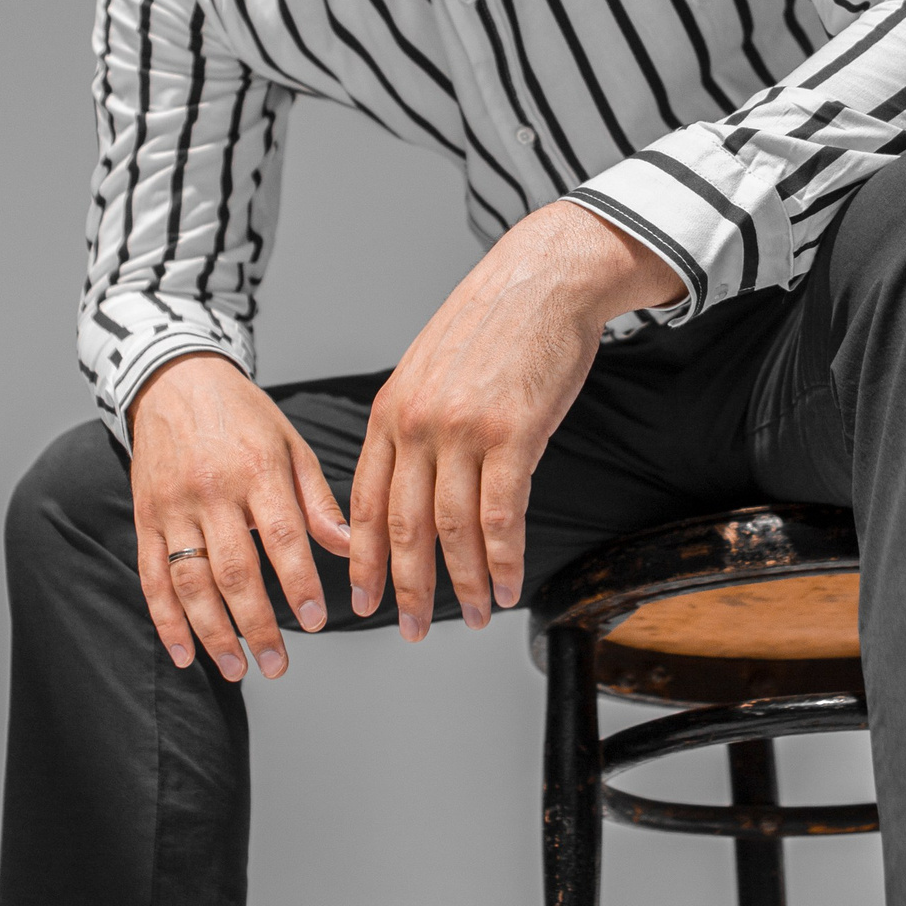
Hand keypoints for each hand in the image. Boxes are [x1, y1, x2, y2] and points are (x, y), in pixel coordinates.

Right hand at [127, 354, 351, 680]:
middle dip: (258, 625)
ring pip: (191, 581)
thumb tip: (353, 547)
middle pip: (235, 570)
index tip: (317, 620)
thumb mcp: (290, 445)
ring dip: (214, 632)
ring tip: (238, 668)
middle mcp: (213, 491)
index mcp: (257, 469)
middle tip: (277, 664)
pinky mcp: (145, 517)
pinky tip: (184, 652)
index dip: (299, 583)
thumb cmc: (242, 415)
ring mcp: (174, 506)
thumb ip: (319, 500)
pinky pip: (153, 575)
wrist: (174, 380)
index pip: (283, 536)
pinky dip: (166, 618)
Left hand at [348, 202, 683, 638]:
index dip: (364, 559)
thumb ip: (413, 422)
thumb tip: (410, 478)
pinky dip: (504, 560)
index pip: (366, 503)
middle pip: (404, 527)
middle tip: (410, 628)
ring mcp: (464, 430)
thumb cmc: (493, 323)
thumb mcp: (428, 368)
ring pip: (453, 529)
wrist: (543, 278)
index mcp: (390, 412)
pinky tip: (508, 586)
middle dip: (406, 587)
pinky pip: (502, 515)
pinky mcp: (513, 434)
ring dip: (463, 583)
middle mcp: (418, 425)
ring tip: (471, 616)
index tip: (363, 598)